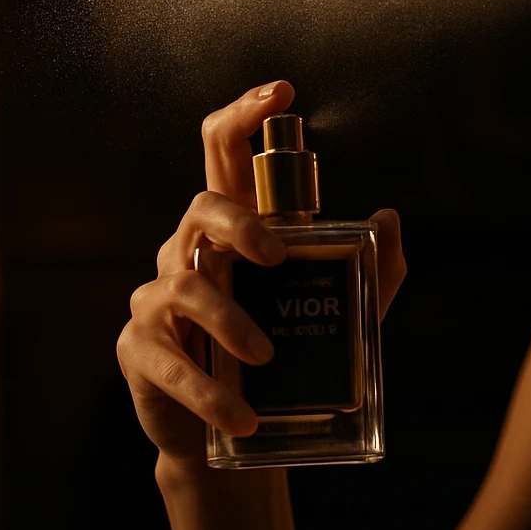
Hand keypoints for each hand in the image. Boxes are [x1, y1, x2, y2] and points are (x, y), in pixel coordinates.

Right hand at [116, 80, 406, 466]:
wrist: (227, 436)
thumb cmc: (278, 359)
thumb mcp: (334, 312)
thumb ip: (371, 268)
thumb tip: (390, 217)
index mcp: (232, 230)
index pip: (223, 153)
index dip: (244, 114)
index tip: (282, 93)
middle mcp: (188, 252)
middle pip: (202, 205)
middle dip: (240, 223)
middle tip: (277, 255)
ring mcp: (157, 299)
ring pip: (188, 287)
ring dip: (231, 321)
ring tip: (267, 358)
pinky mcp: (140, 349)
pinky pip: (173, 364)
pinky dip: (211, 392)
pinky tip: (242, 416)